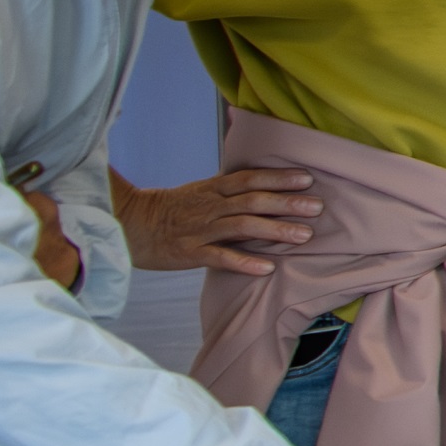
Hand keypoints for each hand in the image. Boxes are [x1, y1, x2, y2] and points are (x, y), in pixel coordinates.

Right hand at [121, 165, 317, 278]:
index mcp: (212, 189)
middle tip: (318, 207)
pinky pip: (219, 257)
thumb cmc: (171, 210)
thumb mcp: (199, 191)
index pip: (249, 179)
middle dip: (286, 203)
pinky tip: (267, 267)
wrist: (127, 225)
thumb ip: (230, 190)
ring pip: (242, 227)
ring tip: (304, 236)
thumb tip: (266, 185)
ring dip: (274, 230)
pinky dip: (244, 262)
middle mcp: (209, 206)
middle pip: (252, 201)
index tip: (307, 178)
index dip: (278, 177)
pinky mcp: (189, 253)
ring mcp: (200, 230)